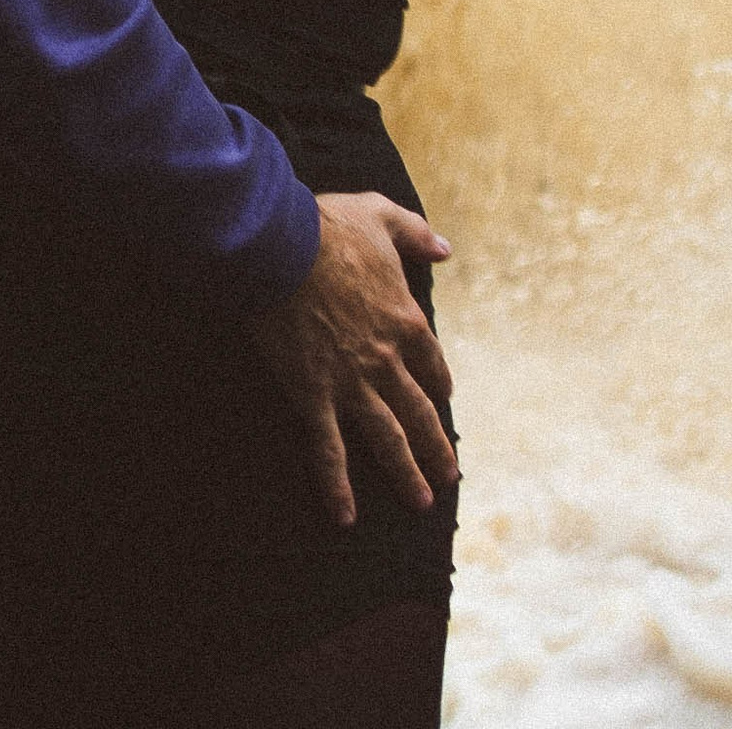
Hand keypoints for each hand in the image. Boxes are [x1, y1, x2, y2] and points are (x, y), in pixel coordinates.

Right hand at [248, 192, 456, 528]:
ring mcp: (352, 383)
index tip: (444, 399)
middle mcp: (386, 360)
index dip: (439, 383)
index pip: (431, 362)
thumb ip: (415, 233)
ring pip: (388, 437)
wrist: (282, 246)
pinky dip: (337, 485)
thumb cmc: (327, 225)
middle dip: (436, 446)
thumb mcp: (380, 215)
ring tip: (422, 502)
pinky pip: (329, 450)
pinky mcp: (315, 396)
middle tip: (450, 475)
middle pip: (419, 412)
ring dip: (406, 472)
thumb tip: (445, 249)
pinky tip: (345, 516)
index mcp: (403, 319)